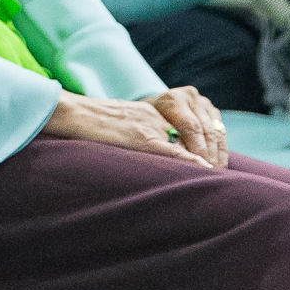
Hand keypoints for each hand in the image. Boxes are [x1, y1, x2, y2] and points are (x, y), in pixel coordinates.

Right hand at [40, 90, 210, 167]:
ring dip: (204, 160)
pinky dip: (188, 159)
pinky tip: (202, 168)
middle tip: (221, 174)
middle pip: (194, 134)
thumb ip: (138, 134)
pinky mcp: (141, 137)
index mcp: (150, 114)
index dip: (203, 147)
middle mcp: (155, 117)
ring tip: (217, 177)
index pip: (187, 130)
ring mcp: (149, 126)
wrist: (68, 112)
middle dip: (210, 154)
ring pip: (187, 141)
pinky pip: (170, 149)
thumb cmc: (86, 123)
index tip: (213, 165)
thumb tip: (154, 155)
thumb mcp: (119, 125)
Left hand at [144, 85, 228, 168]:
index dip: (197, 145)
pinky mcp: (213, 110)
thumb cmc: (151, 120)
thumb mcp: (153, 126)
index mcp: (174, 99)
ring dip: (218, 152)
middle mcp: (191, 98)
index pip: (190, 125)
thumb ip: (166, 138)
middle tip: (211, 170)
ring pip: (216, 130)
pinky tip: (221, 162)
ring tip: (218, 169)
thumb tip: (181, 158)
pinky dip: (221, 148)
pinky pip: (221, 131)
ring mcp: (204, 103)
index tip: (200, 162)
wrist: (159, 104)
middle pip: (205, 128)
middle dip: (209, 151)